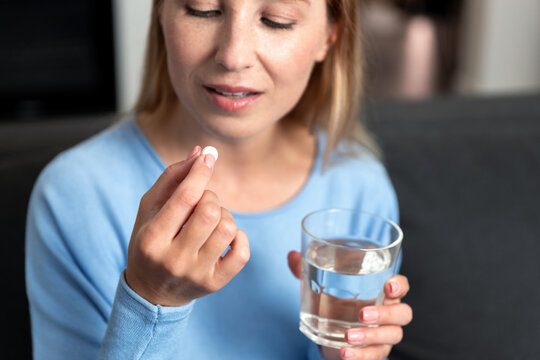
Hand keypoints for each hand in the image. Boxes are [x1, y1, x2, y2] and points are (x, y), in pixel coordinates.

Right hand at [125, 146, 249, 306]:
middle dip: (210, 196)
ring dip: (224, 215)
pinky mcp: (215, 284)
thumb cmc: (150, 241)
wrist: (151, 291)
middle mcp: (173, 260)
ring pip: (227, 228)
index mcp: (152, 239)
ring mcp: (196, 274)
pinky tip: (225, 237)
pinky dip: (239, 236)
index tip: (209, 157)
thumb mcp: (150, 208)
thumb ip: (172, 178)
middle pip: (210, 211)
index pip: (185, 197)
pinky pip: (242, 252)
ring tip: (211, 221)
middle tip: (202, 202)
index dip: (200, 172)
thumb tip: (201, 153)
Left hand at [288, 251, 411, 359]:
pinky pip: (375, 356)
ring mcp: (384, 335)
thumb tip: (292, 256)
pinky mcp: (374, 352)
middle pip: (402, 314)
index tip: (388, 286)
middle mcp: (389, 314)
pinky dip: (361, 356)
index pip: (401, 286)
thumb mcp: (320, 284)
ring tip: (347, 336)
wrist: (330, 333)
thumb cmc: (334, 302)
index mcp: (381, 292)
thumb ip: (307, 268)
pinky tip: (345, 354)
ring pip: (391, 336)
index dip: (400, 285)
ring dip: (370, 336)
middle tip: (361, 313)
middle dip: (385, 314)